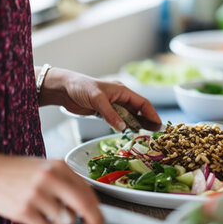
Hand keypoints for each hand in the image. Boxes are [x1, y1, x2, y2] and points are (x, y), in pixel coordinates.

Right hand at [0, 153, 102, 223]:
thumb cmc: (19, 170)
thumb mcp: (46, 166)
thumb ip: (66, 180)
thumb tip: (88, 201)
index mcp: (58, 166)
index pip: (87, 190)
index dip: (97, 207)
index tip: (99, 216)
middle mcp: (49, 178)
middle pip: (83, 204)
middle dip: (94, 219)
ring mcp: (36, 194)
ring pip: (66, 220)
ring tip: (55, 217)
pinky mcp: (23, 210)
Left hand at [40, 68, 160, 130]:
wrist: (63, 88)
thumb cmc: (80, 88)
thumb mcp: (97, 100)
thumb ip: (110, 114)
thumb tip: (123, 127)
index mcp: (122, 90)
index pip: (143, 103)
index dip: (152, 114)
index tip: (159, 125)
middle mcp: (120, 97)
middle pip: (139, 110)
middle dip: (147, 121)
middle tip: (155, 133)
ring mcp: (113, 105)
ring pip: (130, 116)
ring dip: (137, 125)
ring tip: (145, 135)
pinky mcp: (105, 112)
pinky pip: (119, 120)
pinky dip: (125, 126)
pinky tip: (129, 133)